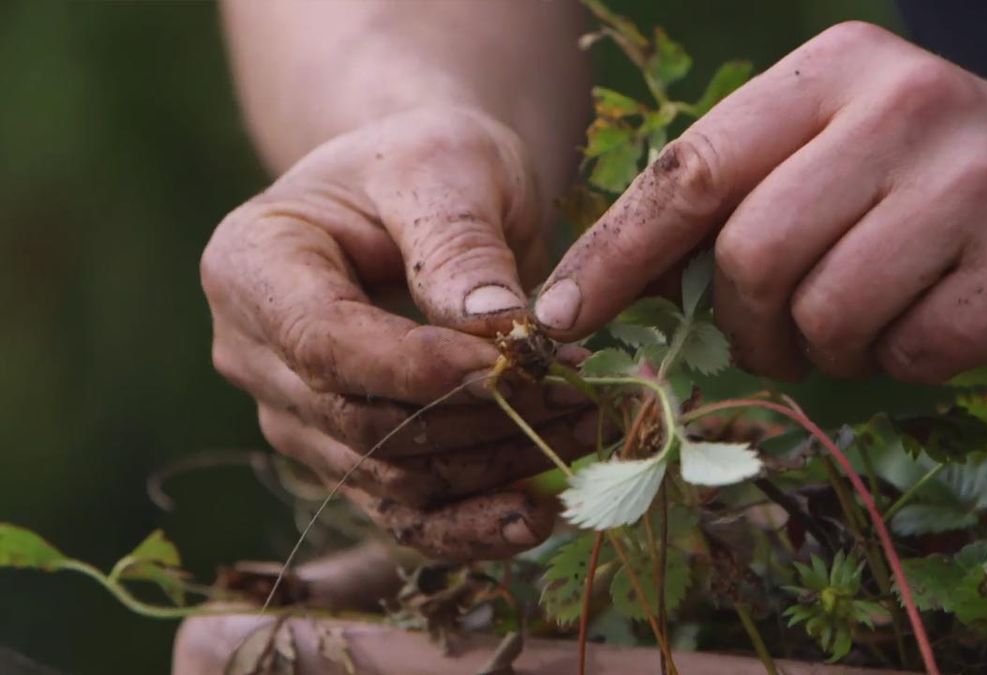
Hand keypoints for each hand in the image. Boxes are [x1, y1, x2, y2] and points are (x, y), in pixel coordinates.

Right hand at [201, 107, 594, 559]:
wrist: (418, 198)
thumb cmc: (425, 163)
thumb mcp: (447, 165)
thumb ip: (458, 241)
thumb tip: (498, 331)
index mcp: (251, 268)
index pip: (326, 343)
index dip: (420, 369)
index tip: (515, 365)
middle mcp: (253, 355)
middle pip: (359, 422)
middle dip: (478, 420)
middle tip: (580, 398)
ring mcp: (294, 416)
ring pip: (389, 478)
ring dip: (492, 468)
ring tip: (582, 433)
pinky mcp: (344, 458)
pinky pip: (401, 516)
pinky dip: (469, 525)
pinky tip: (535, 516)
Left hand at [534, 22, 986, 382]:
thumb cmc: (944, 192)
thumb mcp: (837, 164)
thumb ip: (735, 209)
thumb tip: (608, 289)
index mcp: (835, 71)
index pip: (693, 168)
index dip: (617, 253)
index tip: (563, 316)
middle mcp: (903, 104)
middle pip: (752, 253)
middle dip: (746, 324)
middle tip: (776, 338)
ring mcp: (972, 180)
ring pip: (824, 310)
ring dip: (826, 347)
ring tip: (864, 324)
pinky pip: (905, 351)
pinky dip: (900, 361)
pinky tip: (934, 324)